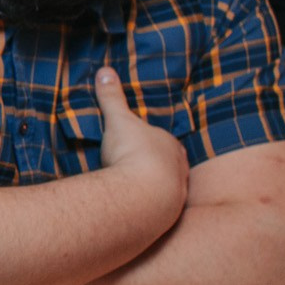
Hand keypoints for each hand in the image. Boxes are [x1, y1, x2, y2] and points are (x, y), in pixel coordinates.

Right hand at [94, 66, 186, 221]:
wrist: (144, 195)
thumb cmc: (132, 153)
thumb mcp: (118, 121)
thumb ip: (112, 97)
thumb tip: (104, 70)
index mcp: (171, 145)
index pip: (165, 141)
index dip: (152, 143)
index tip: (140, 146)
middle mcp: (179, 168)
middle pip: (170, 165)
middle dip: (157, 166)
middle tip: (137, 168)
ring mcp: (177, 192)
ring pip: (168, 187)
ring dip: (154, 188)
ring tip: (135, 191)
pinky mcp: (168, 215)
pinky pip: (159, 207)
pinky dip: (149, 206)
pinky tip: (136, 209)